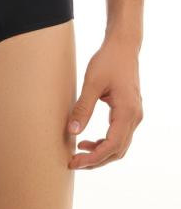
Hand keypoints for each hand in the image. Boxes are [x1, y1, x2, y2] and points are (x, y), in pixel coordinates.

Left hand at [66, 36, 143, 169]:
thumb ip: (82, 108)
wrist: (123, 46)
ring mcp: (134, 115)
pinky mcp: (129, 112)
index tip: (74, 162)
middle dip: (95, 161)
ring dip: (100, 153)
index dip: (92, 158)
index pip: (111, 146)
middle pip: (117, 151)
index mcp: (127, 112)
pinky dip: (104, 142)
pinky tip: (87, 140)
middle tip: (73, 162)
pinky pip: (119, 135)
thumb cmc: (108, 61)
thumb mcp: (92, 83)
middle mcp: (135, 117)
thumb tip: (72, 131)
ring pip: (119, 145)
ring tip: (79, 152)